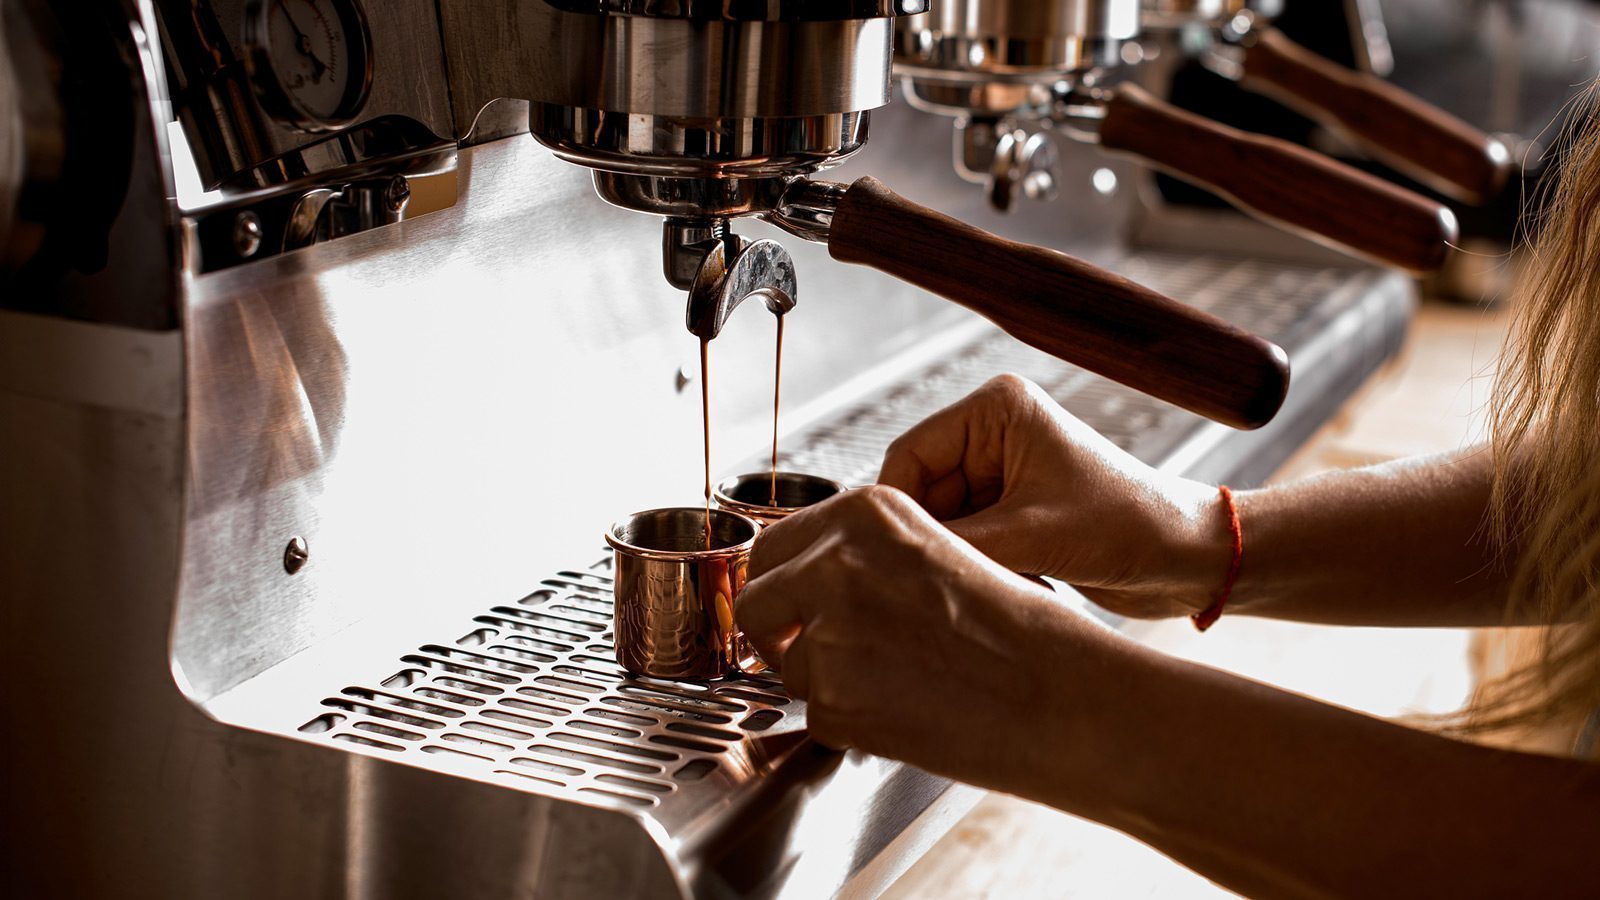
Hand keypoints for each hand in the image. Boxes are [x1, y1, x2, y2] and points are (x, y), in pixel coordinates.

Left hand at [735, 485, 1100, 788]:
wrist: (1059, 694)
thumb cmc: (1019, 631)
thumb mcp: (936, 552)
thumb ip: (866, 555)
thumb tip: (808, 579)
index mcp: (865, 513)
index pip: (775, 547)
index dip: (784, 586)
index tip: (794, 607)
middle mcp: (836, 561)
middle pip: (756, 601)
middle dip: (777, 632)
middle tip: (816, 653)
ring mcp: (829, 629)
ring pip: (789, 666)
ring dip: (828, 684)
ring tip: (899, 685)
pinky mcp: (834, 697)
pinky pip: (816, 717)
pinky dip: (851, 726)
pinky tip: (906, 712)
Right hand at [878, 374, 1228, 618]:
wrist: (1192, 559)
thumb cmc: (1129, 526)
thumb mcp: (1030, 535)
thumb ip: (952, 543)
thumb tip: (887, 558)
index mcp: (996, 410)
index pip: (907, 456)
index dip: (896, 509)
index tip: (892, 556)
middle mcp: (993, 435)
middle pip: (921, 494)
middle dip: (935, 538)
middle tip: (947, 579)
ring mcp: (1003, 475)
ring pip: (942, 525)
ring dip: (961, 557)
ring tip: (998, 579)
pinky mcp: (1014, 512)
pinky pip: (968, 544)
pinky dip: (981, 568)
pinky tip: (1015, 582)